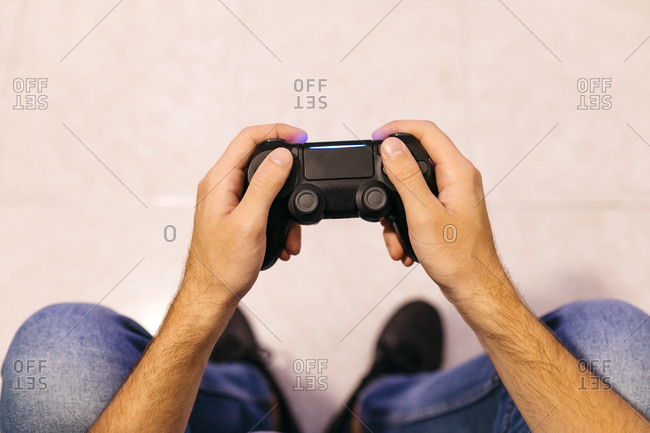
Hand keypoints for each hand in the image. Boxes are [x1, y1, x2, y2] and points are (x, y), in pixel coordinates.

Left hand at [185, 124, 305, 304]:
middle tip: (304, 182)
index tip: (301, 137)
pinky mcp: (236, 216)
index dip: (277, 131)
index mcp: (219, 181)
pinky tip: (283, 242)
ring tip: (292, 233)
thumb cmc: (223, 265)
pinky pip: (263, 207)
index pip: (247, 138)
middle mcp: (221, 187)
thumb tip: (282, 155)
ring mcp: (228, 201)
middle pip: (259, 160)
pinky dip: (278, 221)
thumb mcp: (250, 222)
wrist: (212, 296)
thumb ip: (266, 185)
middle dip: (287, 176)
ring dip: (285, 207)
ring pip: (266, 187)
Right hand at [375, 120, 502, 305]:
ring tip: (395, 235)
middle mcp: (458, 179)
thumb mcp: (422, 214)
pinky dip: (405, 225)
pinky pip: (418, 208)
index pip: (427, 132)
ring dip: (397, 212)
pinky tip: (404, 246)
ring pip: (413, 189)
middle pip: (417, 159)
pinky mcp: (446, 213)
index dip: (398, 128)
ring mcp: (453, 196)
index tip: (375, 136)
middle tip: (378, 196)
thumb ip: (405, 176)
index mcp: (458, 172)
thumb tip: (391, 146)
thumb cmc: (458, 258)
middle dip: (392, 182)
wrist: (474, 289)